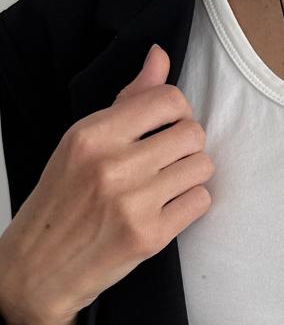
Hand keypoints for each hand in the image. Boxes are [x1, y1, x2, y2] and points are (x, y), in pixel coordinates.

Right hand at [0, 44, 214, 324]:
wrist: (38, 268)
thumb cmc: (63, 200)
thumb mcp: (82, 143)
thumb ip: (127, 101)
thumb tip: (160, 56)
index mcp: (92, 134)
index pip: (168, 99)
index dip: (178, 112)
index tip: (166, 127)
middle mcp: (112, 165)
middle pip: (193, 133)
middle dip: (187, 146)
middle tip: (166, 161)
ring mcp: (132, 202)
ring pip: (203, 166)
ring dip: (191, 175)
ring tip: (165, 186)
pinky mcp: (150, 236)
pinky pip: (201, 201)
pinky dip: (190, 204)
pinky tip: (166, 209)